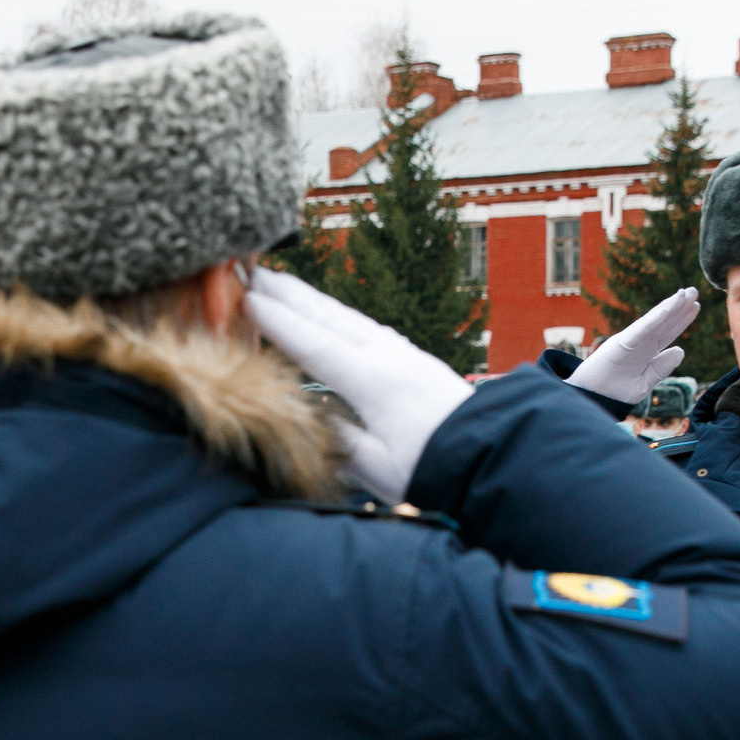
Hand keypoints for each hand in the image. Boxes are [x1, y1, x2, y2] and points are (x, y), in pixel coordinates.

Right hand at [244, 267, 472, 503]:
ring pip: (347, 316)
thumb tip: (302, 416)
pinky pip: (366, 326)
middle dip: (286, 293)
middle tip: (249, 270)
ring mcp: (403, 353)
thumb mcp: (380, 469)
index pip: (314, 344)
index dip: (277, 322)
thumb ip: (338, 440)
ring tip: (279, 281)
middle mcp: (388, 357)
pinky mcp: (414, 358)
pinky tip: (329, 312)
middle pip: (327, 317)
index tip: (245, 298)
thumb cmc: (437, 467)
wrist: (494, 454)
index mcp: (374, 382)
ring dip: (310, 298)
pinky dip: (337, 314)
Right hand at [569, 286, 699, 405]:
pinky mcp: (619, 345)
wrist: (591, 400)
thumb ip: (661, 368)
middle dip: (680, 307)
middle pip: (664, 322)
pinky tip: (666, 310)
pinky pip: (639, 332)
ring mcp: (630, 341)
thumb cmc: (615, 393)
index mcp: (646, 351)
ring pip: (654, 322)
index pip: (668, 332)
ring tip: (685, 294)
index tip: (695, 305)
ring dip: (670, 307)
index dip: (682, 319)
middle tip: (694, 290)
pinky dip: (652, 321)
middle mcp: (639, 342)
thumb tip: (681, 350)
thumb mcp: (644, 382)